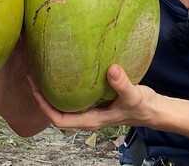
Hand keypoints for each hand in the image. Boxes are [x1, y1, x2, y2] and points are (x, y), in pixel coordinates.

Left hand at [30, 64, 153, 130]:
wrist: (154, 110)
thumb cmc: (143, 107)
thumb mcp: (133, 95)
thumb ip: (123, 84)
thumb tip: (112, 69)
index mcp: (91, 120)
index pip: (59, 119)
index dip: (44, 106)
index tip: (35, 88)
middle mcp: (88, 116)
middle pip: (57, 112)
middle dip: (43, 97)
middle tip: (34, 75)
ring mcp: (91, 110)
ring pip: (65, 105)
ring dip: (53, 92)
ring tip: (44, 72)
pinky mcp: (96, 101)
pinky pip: (75, 97)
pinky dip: (66, 88)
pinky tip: (66, 72)